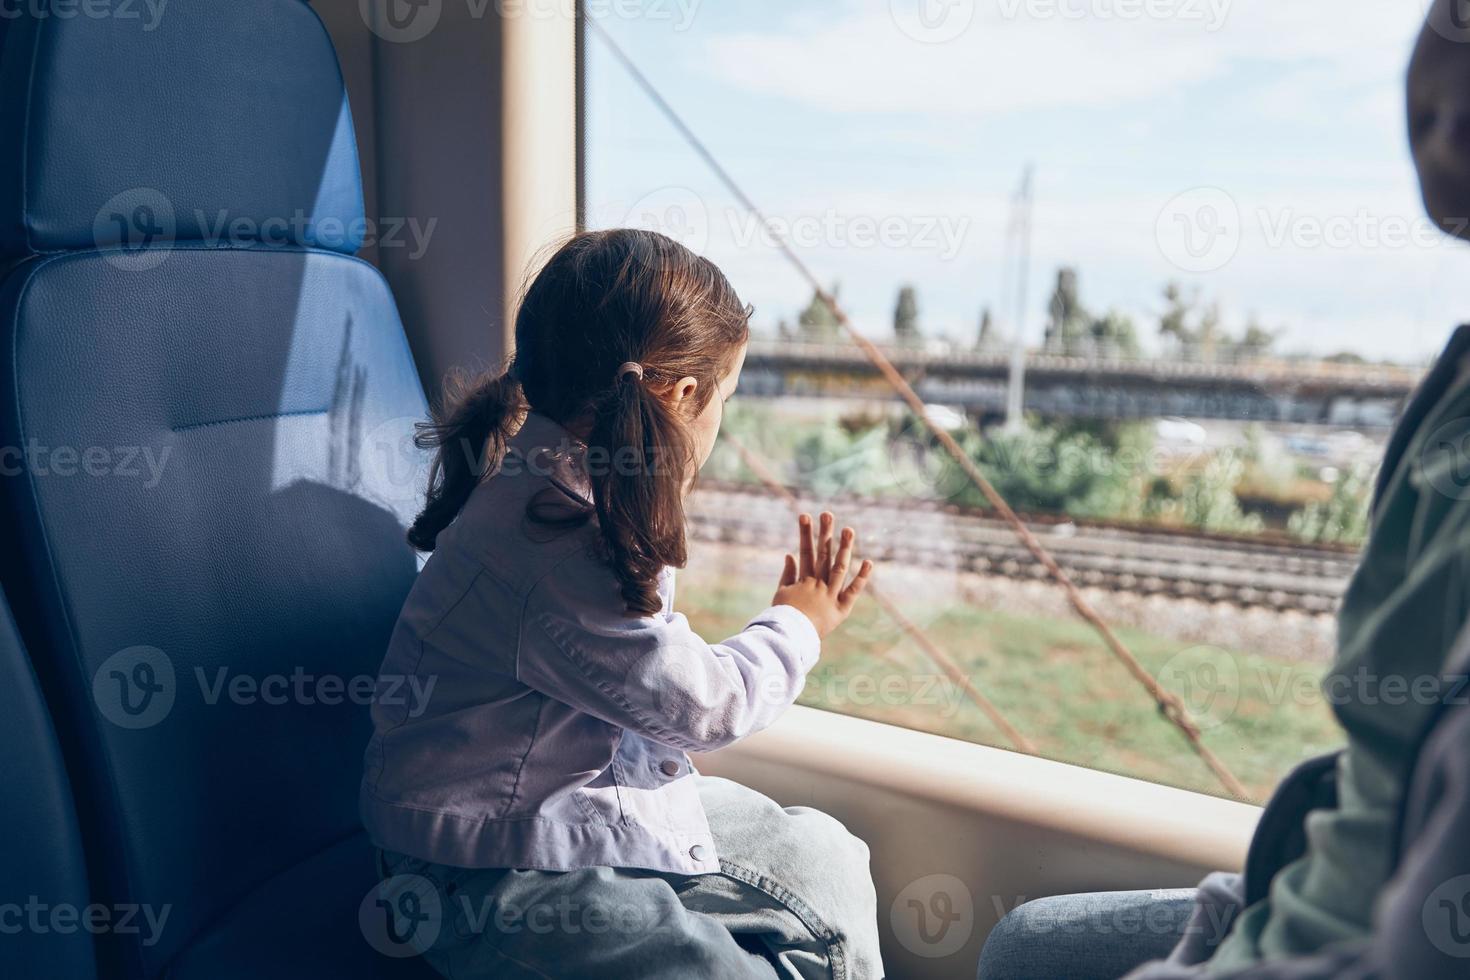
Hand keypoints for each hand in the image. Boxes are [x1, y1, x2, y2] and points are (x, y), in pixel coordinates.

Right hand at [771, 512, 873, 637]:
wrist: (789, 639)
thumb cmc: (782, 618)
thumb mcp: (781, 594)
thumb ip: (788, 574)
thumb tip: (790, 554)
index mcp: (803, 581)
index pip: (805, 552)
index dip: (805, 533)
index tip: (805, 515)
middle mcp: (817, 584)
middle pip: (823, 555)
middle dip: (825, 533)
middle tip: (828, 514)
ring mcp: (829, 595)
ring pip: (839, 567)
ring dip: (844, 548)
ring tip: (849, 529)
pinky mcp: (841, 608)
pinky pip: (853, 591)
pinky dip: (862, 577)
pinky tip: (869, 562)